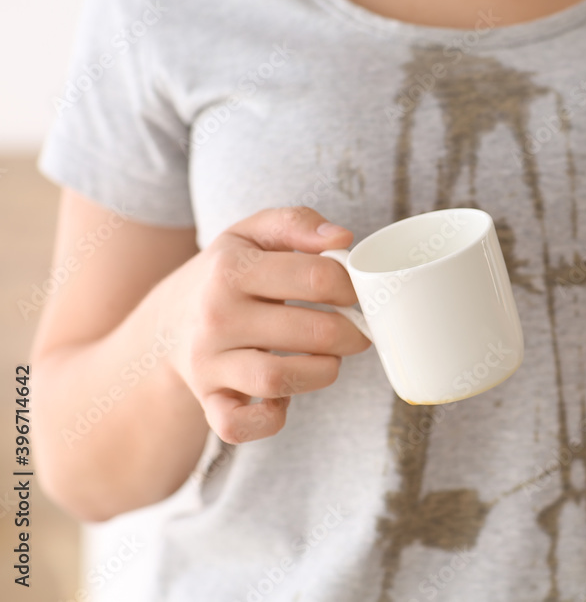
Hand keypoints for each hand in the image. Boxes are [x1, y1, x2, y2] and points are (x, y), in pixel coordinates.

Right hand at [163, 207, 369, 443]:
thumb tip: (341, 239)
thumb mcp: (251, 235)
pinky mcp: (208, 401)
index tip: (355, 294)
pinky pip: (240, 425)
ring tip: (328, 359)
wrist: (166, 324)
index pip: (318, 277)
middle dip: (351, 333)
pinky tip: (282, 400)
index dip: (352, 287)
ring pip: (280, 378)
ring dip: (323, 372)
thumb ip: (297, 224)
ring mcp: (209, 362)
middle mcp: (216, 315)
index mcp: (231, 268)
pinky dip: (269, 420)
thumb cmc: (226, 276)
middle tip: (356, 330)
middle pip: (313, 331)